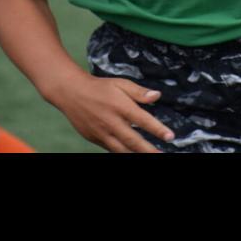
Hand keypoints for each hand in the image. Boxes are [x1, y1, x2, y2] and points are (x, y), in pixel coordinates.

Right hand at [51, 76, 175, 153]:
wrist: (70, 92)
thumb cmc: (99, 87)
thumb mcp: (120, 84)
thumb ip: (139, 92)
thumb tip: (157, 96)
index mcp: (120, 106)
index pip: (143, 120)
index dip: (158, 129)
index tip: (171, 137)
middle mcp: (111, 122)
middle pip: (133, 141)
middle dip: (149, 150)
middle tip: (162, 155)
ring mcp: (102, 133)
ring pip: (122, 150)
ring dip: (136, 154)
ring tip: (149, 156)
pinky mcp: (94, 139)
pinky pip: (111, 149)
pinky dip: (122, 152)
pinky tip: (132, 153)